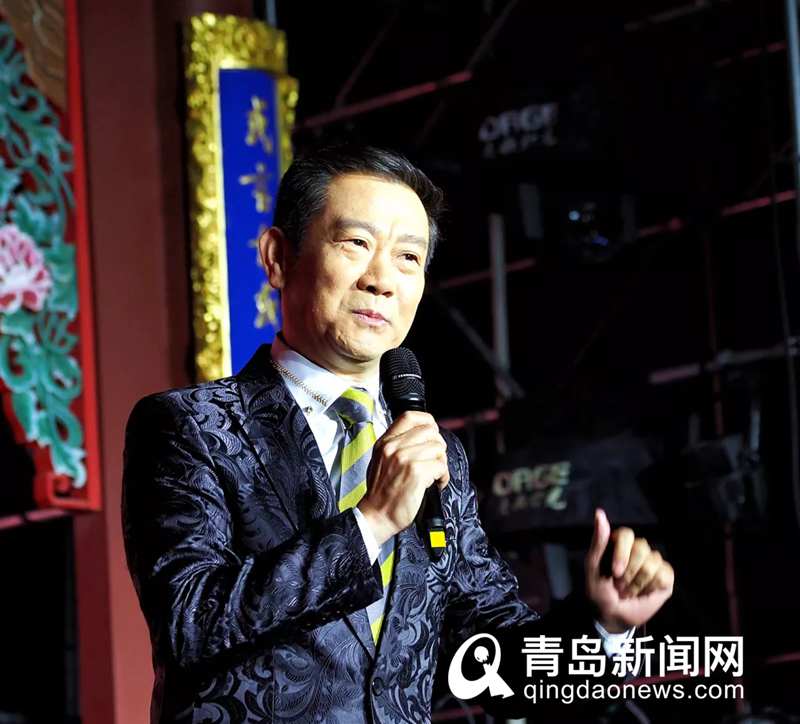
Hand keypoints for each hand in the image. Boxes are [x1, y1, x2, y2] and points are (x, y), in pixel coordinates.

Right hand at [357, 411, 448, 545]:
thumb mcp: (380, 460)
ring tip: (434, 475)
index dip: (427, 421)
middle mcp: (393, 447)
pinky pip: (441, 466)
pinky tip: (435, 484)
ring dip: (441, 463)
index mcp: (385, 442)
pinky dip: (443, 477)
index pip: (410, 416)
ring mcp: (404, 458)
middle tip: (434, 460)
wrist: (376, 516)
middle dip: (437, 446)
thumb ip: (396, 445)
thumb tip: (420, 436)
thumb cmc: (380, 492)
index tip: (432, 433)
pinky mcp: (416, 472)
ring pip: (438, 448)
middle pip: (430, 431)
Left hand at [585, 508, 673, 632]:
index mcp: (619, 542)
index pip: (627, 534)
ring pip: (653, 563)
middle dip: (629, 573)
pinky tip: (643, 593)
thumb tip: (599, 513)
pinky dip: (651, 588)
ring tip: (628, 592)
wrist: (612, 616)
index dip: (623, 553)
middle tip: (619, 586)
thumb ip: (599, 541)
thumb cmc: (599, 589)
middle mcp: (637, 548)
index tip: (615, 573)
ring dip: (638, 584)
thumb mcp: (593, 566)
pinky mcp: (665, 576)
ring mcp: (653, 561)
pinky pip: (664, 575)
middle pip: (642, 548)